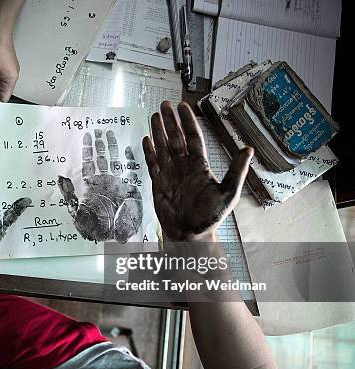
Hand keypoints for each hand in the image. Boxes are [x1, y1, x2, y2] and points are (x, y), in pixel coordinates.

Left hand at [58, 130, 142, 242]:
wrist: (114, 236)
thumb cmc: (94, 227)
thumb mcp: (75, 211)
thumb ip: (68, 194)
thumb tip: (59, 178)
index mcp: (92, 186)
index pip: (89, 163)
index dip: (88, 150)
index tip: (87, 135)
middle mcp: (105, 183)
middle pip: (102, 159)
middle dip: (100, 144)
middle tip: (98, 129)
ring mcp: (118, 184)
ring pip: (115, 162)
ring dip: (113, 148)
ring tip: (110, 133)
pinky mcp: (131, 189)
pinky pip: (131, 172)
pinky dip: (130, 160)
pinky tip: (129, 148)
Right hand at [142, 101, 252, 240]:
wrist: (191, 235)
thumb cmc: (211, 217)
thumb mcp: (228, 193)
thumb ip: (236, 170)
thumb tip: (248, 149)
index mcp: (200, 165)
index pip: (193, 137)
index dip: (187, 121)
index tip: (183, 107)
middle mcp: (184, 166)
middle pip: (175, 138)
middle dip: (169, 121)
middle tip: (164, 105)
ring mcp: (170, 173)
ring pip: (163, 147)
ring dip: (158, 132)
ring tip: (153, 116)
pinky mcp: (159, 183)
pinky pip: (152, 163)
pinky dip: (149, 151)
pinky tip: (146, 140)